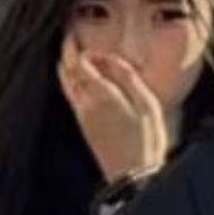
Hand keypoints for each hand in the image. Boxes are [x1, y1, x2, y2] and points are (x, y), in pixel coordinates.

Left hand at [59, 37, 167, 184]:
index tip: (89, 40)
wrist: (132, 177)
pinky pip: (71, 97)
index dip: (83, 49)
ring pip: (66, 85)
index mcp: (101, 94)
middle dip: (69, 52)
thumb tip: (109, 59)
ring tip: (69, 54)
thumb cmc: (145, 140)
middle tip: (70, 37)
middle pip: (69, 71)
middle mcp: (85, 103)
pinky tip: (74, 80)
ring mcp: (82, 116)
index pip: (82, 63)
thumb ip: (127, 76)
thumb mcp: (147, 103)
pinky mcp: (84, 127)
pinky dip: (69, 83)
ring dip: (66, 67)